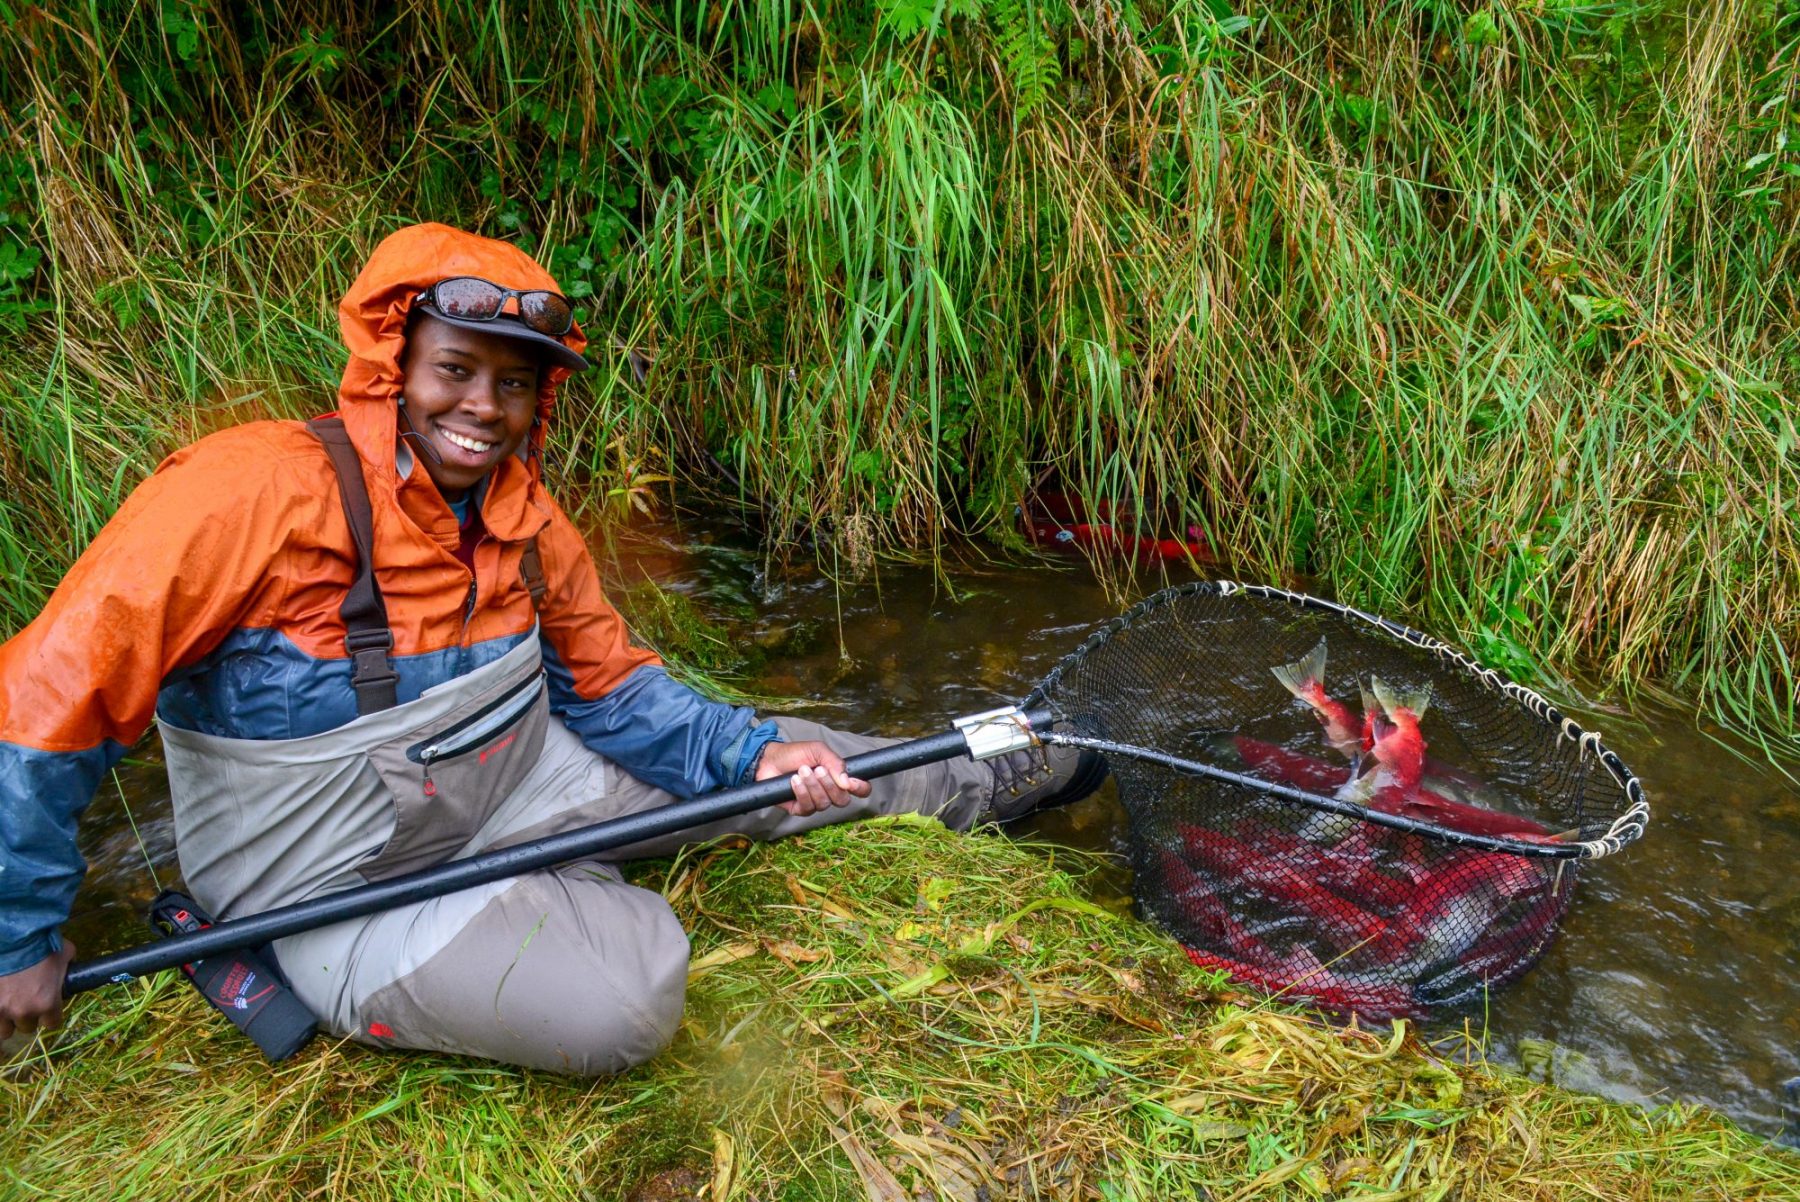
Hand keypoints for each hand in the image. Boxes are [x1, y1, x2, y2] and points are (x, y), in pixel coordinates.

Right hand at [0, 941, 74, 1040]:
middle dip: (29, 1015)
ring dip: (9, 1020)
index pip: (52, 1023)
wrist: (14, 939)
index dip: (51, 1015)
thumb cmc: (42, 945)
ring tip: (10, 1006)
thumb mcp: (65, 954)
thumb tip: (71, 966)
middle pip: (28, 1026)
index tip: (48, 1008)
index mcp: (48, 1003)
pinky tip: (1, 1004)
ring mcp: (3, 1010)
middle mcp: (25, 1011)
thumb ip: (69, 965)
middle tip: (27, 1001)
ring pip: (6, 1030)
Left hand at [757, 740, 871, 816]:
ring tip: (801, 771)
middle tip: (817, 769)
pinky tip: (794, 781)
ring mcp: (815, 802)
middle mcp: (829, 792)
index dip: (860, 788)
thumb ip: (835, 763)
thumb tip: (847, 782)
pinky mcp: (800, 809)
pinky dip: (801, 792)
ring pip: (824, 804)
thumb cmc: (795, 753)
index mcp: (838, 778)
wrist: (769, 759)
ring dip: (812, 786)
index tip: (850, 782)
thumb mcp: (818, 750)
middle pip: (842, 800)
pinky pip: (807, 807)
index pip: (860, 790)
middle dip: (829, 785)